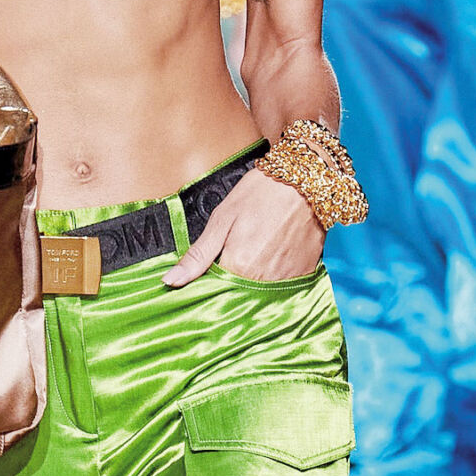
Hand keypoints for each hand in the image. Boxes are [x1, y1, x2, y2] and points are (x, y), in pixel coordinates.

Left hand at [163, 165, 324, 288]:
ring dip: (253, 281)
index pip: (216, 293)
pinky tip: (272, 255)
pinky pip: (283, 286)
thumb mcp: (222, 219)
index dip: (209, 285)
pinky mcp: (304, 273)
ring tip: (256, 252)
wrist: (305, 180)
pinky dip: (274, 276)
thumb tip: (170, 281)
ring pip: (260, 293)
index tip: (208, 274)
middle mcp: (264, 279)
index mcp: (240, 266)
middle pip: (239, 295)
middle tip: (235, 255)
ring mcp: (287, 278)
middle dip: (231, 284)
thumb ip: (198, 256)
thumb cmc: (261, 194)